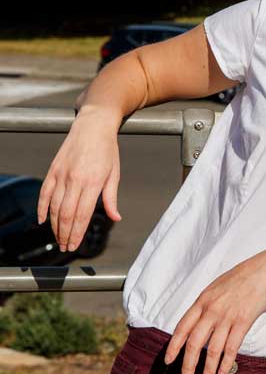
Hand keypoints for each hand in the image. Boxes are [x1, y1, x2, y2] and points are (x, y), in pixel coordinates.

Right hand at [37, 109, 122, 251]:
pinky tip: (42, 221)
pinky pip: (44, 193)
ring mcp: (62, 175)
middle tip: (66, 247)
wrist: (93, 126)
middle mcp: (76, 180)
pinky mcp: (53, 170)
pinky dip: (41, 209)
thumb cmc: (107, 151)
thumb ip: (111, 198)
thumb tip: (116, 218)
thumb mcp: (115, 174)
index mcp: (94, 182)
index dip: (77, 233)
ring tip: (58, 238)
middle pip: (66, 214)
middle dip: (65, 234)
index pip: (82, 214)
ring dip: (54, 226)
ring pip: (54, 207)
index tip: (74, 245)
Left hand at [165, 250, 265, 373]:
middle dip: (188, 366)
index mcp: (202, 301)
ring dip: (207, 370)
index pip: (182, 328)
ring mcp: (228, 317)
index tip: (168, 361)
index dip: (174, 347)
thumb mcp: (215, 287)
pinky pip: (232, 348)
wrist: (264, 271)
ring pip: (213, 350)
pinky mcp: (243, 322)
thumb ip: (204, 305)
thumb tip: (195, 324)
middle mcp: (212, 311)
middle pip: (195, 343)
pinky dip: (226, 363)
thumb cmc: (240, 278)